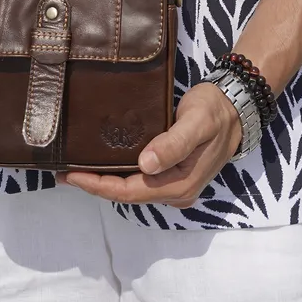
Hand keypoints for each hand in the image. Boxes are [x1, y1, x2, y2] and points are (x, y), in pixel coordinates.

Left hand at [59, 82, 242, 207]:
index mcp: (180, 183)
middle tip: (65, 172)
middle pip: (128, 194)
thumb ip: (173, 143)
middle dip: (96, 186)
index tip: (72, 175)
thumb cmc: (214, 111)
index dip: (99, 186)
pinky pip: (141, 180)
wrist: (236, 107)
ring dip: (105, 182)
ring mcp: (175, 184)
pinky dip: (119, 174)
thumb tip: (145, 164)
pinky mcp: (173, 173)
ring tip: (77, 169)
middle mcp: (176, 190)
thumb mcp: (196, 122)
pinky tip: (104, 164)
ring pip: (133, 189)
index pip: (130, 191)